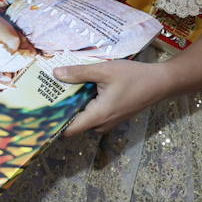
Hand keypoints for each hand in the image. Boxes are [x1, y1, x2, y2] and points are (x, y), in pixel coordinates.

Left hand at [56, 59, 170, 135]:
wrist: (161, 83)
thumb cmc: (134, 77)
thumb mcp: (105, 71)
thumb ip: (79, 73)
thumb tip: (56, 74)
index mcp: (98, 116)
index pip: (68, 130)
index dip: (53, 123)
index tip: (40, 111)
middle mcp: (102, 124)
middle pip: (74, 122)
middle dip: (62, 108)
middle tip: (48, 91)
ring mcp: (109, 122)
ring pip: (84, 116)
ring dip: (75, 103)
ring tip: (62, 85)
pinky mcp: (114, 116)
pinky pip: (94, 112)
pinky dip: (86, 102)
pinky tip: (82, 86)